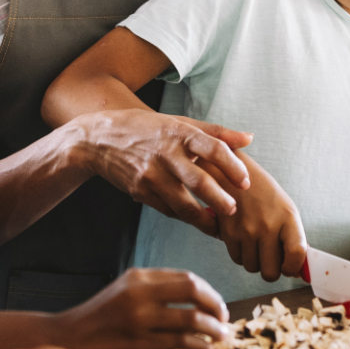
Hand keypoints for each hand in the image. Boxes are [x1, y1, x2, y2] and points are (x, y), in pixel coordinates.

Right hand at [56, 268, 231, 348]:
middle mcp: (139, 293)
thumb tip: (193, 299)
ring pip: (191, 318)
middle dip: (216, 305)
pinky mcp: (139, 343)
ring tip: (221, 337)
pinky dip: (200, 345)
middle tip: (224, 319)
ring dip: (213, 328)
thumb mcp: (123, 293)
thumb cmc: (99, 320)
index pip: (186, 278)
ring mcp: (139, 318)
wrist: (67, 340)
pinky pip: (181, 341)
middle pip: (193, 290)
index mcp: (138, 277)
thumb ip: (152, 291)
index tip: (217, 306)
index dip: (209, 292)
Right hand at [76, 109, 252, 231]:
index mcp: (179, 133)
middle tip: (235, 210)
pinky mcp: (141, 192)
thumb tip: (249, 139)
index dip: (232, 167)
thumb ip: (216, 132)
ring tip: (218, 225)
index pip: (213, 149)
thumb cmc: (147, 129)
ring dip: (204, 218)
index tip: (245, 182)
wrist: (99, 140)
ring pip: (183, 204)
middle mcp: (166, 154)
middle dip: (220, 200)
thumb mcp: (179, 123)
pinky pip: (168, 210)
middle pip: (199, 181)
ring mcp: (151, 175)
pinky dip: (184, 217)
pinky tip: (197, 220)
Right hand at [206, 159, 308, 282]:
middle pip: (270, 272)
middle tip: (270, 258)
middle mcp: (268, 225)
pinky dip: (241, 254)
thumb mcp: (284, 208)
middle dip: (271, 270)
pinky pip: (237, 259)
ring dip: (254, 261)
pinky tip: (242, 237)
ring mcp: (246, 230)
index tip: (289, 268)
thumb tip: (297, 270)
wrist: (231, 171)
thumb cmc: (262, 192)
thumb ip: (293, 237)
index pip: (296, 254)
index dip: (293, 268)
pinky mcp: (228, 233)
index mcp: (288, 217)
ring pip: (252, 268)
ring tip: (255, 242)